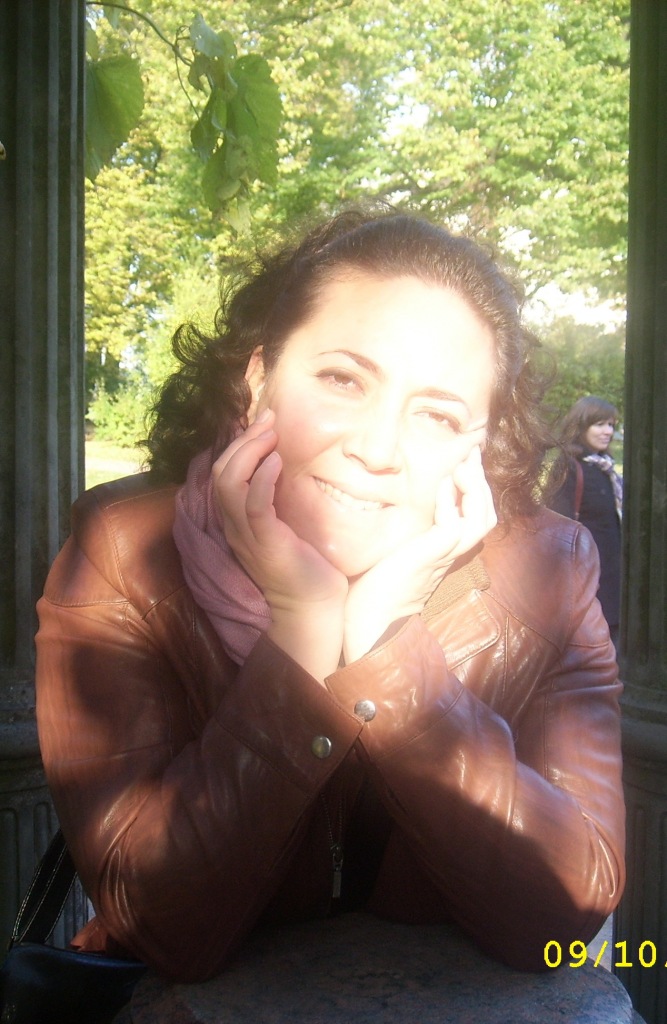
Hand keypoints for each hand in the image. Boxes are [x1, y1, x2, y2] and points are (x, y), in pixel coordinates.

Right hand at [211, 411, 346, 679]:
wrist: (313, 608)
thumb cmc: (307, 566)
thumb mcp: (288, 526)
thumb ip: (280, 500)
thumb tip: (286, 465)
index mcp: (238, 522)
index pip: (223, 475)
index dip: (237, 445)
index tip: (261, 424)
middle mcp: (236, 527)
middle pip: (221, 473)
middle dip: (242, 441)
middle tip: (267, 420)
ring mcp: (248, 536)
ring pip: (229, 485)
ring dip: (248, 453)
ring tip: (270, 434)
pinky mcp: (267, 543)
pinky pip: (253, 506)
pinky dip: (261, 479)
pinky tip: (276, 462)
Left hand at [343, 446, 496, 663]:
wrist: (371, 620)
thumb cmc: (375, 586)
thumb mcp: (396, 548)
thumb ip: (407, 529)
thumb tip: (399, 503)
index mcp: (445, 549)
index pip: (473, 514)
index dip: (474, 488)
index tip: (465, 460)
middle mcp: (451, 552)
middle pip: (486, 513)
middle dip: (481, 481)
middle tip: (471, 452)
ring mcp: (444, 555)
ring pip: (481, 518)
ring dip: (476, 489)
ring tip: (463, 465)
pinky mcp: (432, 556)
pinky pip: (454, 526)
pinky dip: (451, 503)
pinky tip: (441, 486)